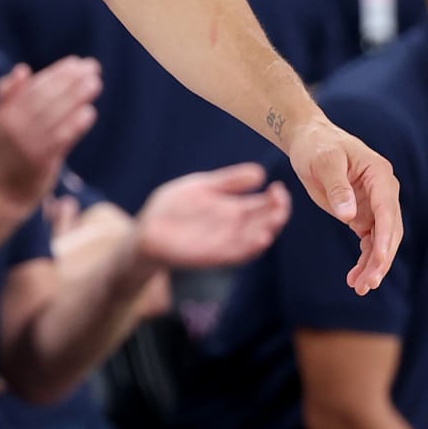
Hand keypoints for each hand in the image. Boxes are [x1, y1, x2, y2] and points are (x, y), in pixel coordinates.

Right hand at [0, 58, 101, 209]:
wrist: (6, 192)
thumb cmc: (10, 153)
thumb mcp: (3, 122)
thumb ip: (10, 95)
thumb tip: (23, 69)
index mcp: (5, 113)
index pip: (33, 87)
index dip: (56, 73)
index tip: (76, 62)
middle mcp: (14, 127)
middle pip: (45, 98)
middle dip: (70, 80)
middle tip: (92, 67)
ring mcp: (27, 145)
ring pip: (54, 115)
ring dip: (76, 97)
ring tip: (95, 83)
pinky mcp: (40, 161)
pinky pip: (60, 138)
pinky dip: (75, 124)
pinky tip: (90, 112)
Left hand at [134, 162, 292, 271]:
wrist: (147, 229)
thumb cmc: (173, 207)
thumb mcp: (202, 187)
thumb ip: (228, 181)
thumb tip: (260, 172)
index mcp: (234, 208)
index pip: (263, 205)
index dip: (275, 198)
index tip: (278, 187)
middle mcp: (234, 227)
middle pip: (264, 222)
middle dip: (277, 213)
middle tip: (281, 201)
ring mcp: (225, 242)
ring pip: (255, 238)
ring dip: (268, 230)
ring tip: (276, 218)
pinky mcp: (213, 256)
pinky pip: (237, 254)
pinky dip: (250, 247)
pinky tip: (261, 238)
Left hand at [286, 112, 401, 294]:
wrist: (310, 141)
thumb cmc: (317, 146)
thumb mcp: (324, 162)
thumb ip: (337, 187)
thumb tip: (349, 217)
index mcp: (379, 175)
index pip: (387, 210)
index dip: (385, 237)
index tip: (379, 260)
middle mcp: (383, 192)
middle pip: (390, 230)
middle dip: (381, 258)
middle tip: (368, 283)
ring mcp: (374, 205)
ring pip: (380, 241)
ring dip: (373, 265)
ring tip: (360, 288)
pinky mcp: (361, 215)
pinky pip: (368, 242)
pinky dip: (364, 261)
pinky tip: (354, 279)